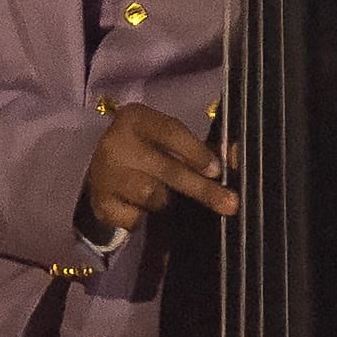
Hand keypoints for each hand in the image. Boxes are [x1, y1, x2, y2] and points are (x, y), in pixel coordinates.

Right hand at [78, 101, 236, 240]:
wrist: (99, 168)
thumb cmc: (147, 150)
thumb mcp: (169, 140)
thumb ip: (203, 149)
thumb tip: (237, 158)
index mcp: (137, 119)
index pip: (170, 132)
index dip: (196, 152)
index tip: (218, 171)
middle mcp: (116, 143)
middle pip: (166, 169)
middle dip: (202, 189)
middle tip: (230, 205)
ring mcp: (104, 174)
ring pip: (151, 195)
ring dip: (165, 200)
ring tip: (162, 194)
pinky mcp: (98, 202)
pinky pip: (133, 218)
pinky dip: (141, 217)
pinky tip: (137, 206)